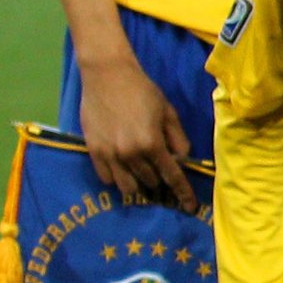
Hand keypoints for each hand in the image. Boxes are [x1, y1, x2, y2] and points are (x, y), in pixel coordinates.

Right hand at [75, 55, 196, 210]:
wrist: (107, 75)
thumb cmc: (142, 90)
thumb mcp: (168, 112)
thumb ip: (178, 139)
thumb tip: (182, 160)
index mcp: (152, 144)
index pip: (172, 177)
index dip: (183, 194)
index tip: (190, 207)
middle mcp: (130, 154)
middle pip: (150, 182)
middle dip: (160, 180)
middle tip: (159, 168)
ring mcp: (109, 155)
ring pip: (127, 186)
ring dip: (138, 182)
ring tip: (141, 170)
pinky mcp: (92, 151)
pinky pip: (106, 178)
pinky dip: (117, 177)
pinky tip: (122, 166)